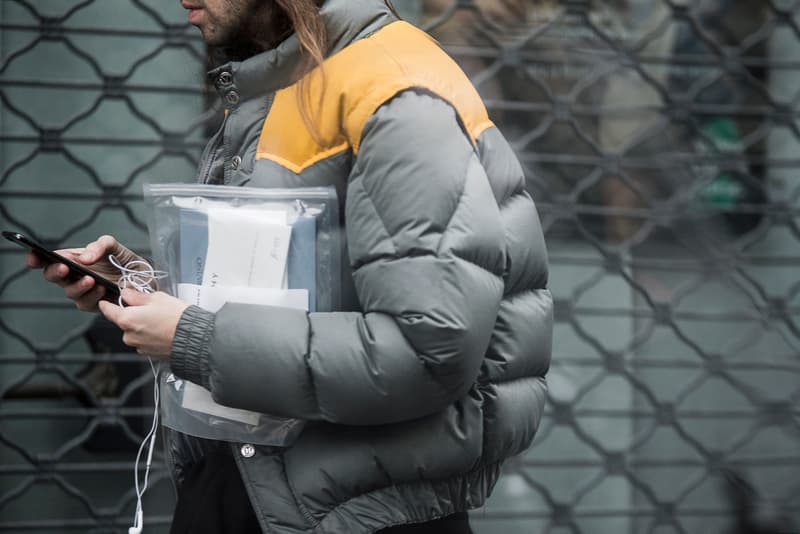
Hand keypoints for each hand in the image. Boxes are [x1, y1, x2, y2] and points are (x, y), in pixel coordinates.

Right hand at [26, 235, 141, 311]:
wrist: (144, 278)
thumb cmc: (125, 261)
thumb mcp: (114, 246)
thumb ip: (100, 245)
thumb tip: (85, 257)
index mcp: (73, 260)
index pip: (49, 259)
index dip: (37, 259)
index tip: (33, 257)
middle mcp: (73, 276)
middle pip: (53, 276)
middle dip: (56, 272)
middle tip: (65, 268)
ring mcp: (82, 292)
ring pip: (70, 292)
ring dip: (78, 286)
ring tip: (90, 279)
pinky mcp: (94, 304)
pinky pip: (87, 303)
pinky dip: (93, 296)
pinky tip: (102, 288)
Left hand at [98, 289, 188, 358]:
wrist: (192, 338)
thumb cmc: (176, 318)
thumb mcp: (157, 298)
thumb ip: (136, 295)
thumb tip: (126, 292)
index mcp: (127, 319)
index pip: (108, 311)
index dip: (106, 304)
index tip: (104, 302)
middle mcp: (129, 335)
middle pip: (125, 321)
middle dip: (134, 314)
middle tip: (151, 308)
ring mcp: (138, 346)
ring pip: (135, 332)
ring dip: (143, 326)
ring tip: (162, 320)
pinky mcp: (149, 353)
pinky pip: (145, 341)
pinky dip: (151, 335)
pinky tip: (164, 330)